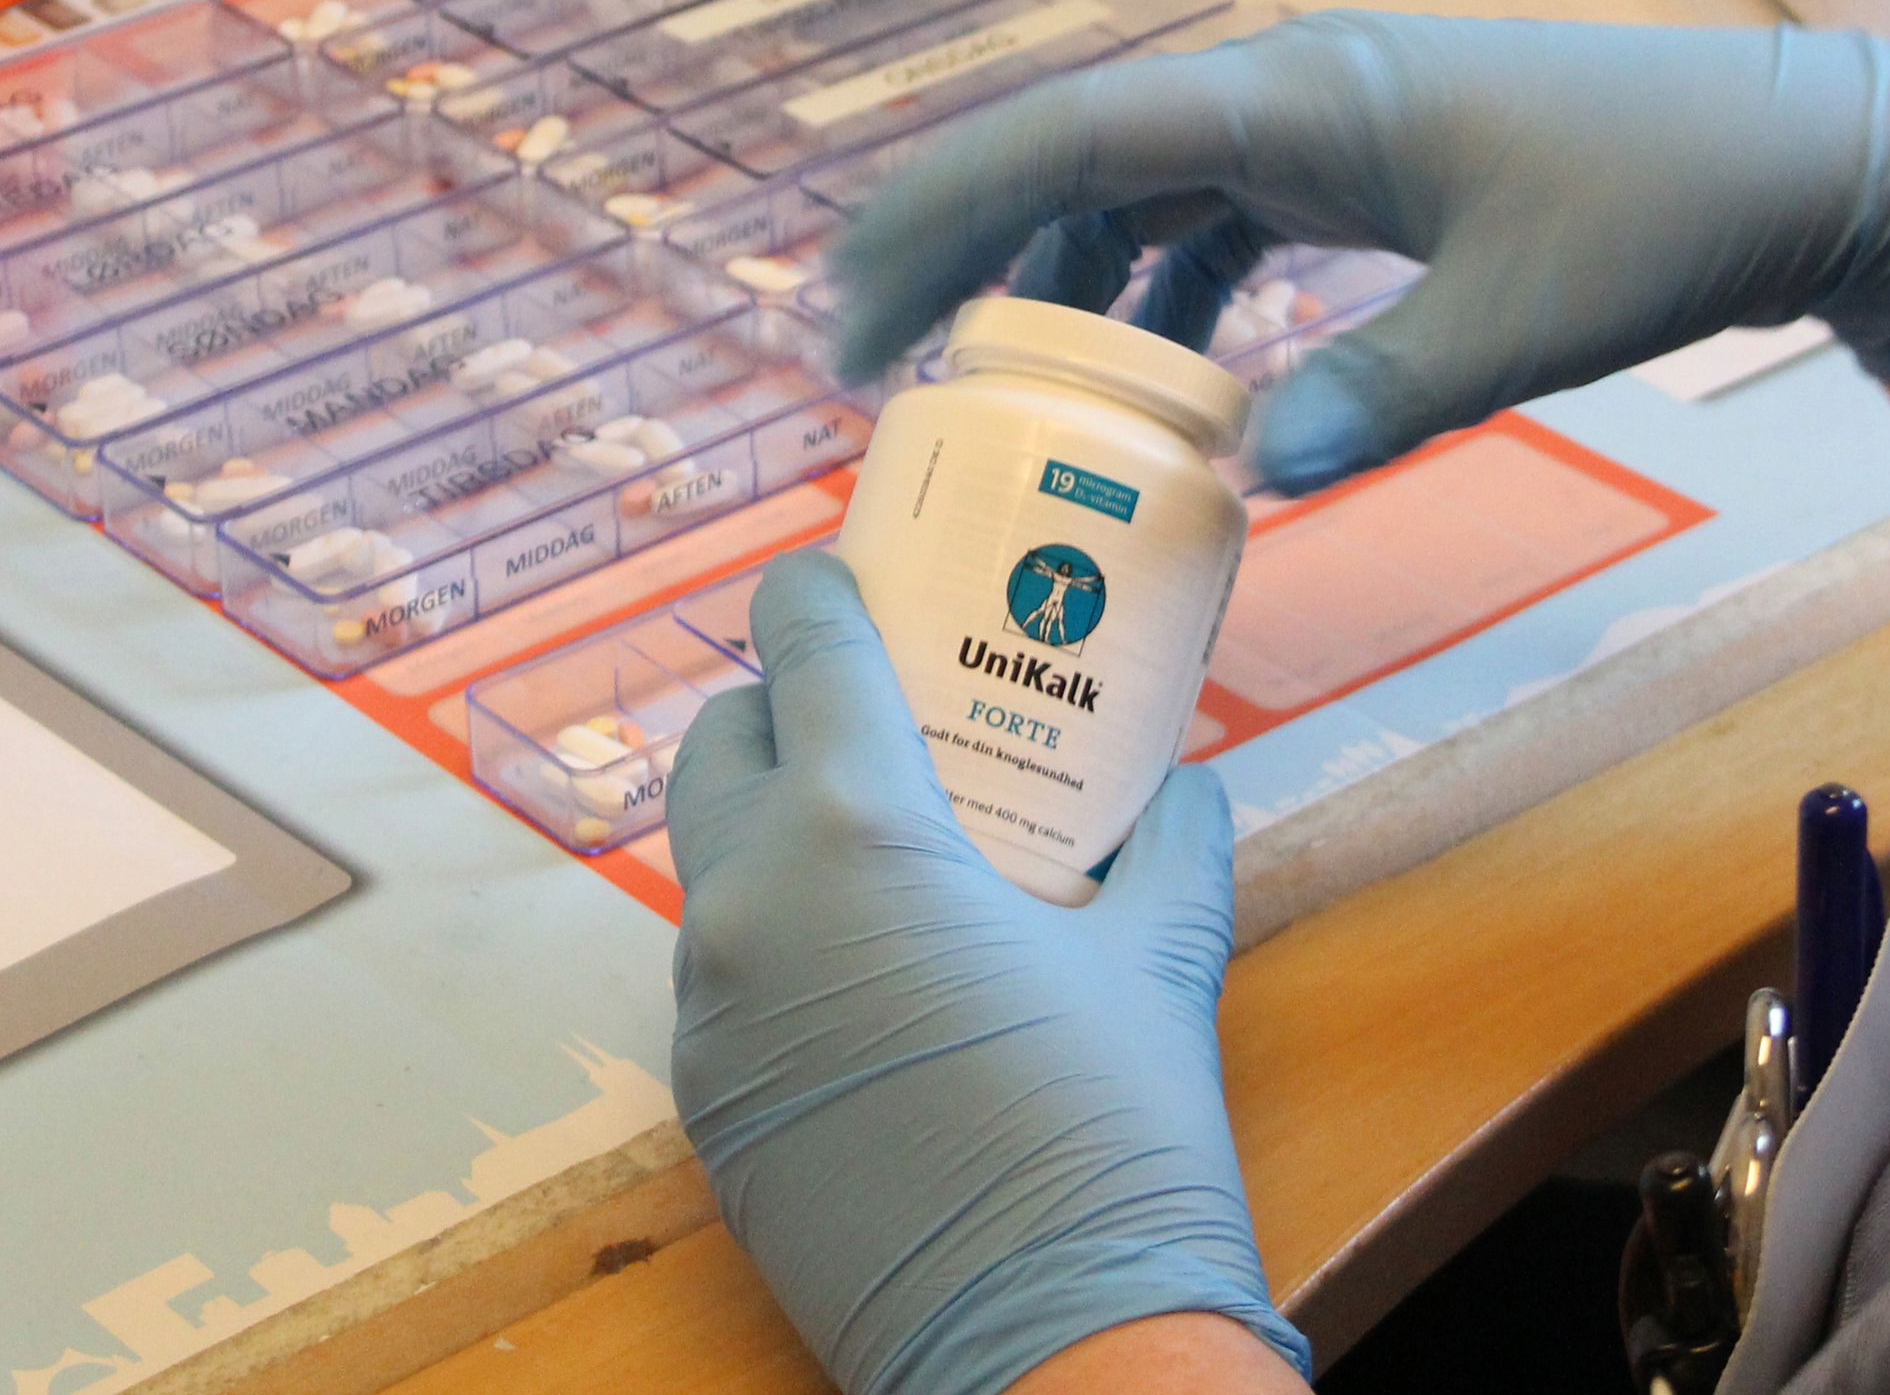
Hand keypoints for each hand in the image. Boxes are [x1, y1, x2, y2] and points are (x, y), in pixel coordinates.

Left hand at [667, 551, 1310, 1394]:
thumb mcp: (1159, 960)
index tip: (838, 573)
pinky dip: (773, 937)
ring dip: (774, 825)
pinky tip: (868, 977)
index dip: (812, 590)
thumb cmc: (1110, 1132)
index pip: (801, 649)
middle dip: (781, 706)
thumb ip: (1171, 844)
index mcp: (855, 835)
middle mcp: (750, 903)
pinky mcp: (704, 1102)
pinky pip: (720, 971)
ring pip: (713, 860)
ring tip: (880, 849)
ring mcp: (710, 1010)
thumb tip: (1184, 784)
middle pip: (721, 741)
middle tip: (868, 715)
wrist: (1055, 1353)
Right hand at [828, 14, 1889, 494]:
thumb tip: (1242, 477)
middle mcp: (1284, 92)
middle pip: (1073, 155)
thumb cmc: (1667, 209)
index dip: (946, 215)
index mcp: (1300, 96)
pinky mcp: (1354, 170)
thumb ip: (1382, 391)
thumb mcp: (1526, 318)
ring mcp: (1316, 127)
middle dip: (961, 247)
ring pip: (1136, 192)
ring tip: (987, 389)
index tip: (859, 309)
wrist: (1797, 157)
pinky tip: (1151, 392)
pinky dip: (1161, 300)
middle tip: (866, 357)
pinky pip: (1212, 225)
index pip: (1072, 136)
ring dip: (1057, 280)